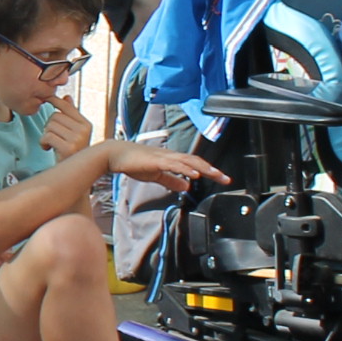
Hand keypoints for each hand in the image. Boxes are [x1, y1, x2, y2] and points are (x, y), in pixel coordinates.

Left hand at [40, 95, 91, 157]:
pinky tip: (48, 149)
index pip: (67, 107)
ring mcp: (77, 139)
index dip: (55, 101)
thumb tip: (66, 96)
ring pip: (50, 126)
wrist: (74, 173)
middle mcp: (84, 130)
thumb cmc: (71, 152)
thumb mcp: (73, 132)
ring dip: (45, 135)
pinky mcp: (69, 148)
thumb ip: (70, 115)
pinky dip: (43, 143)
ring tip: (51, 144)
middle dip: (48, 126)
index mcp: (86, 124)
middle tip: (52, 137)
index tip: (46, 98)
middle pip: (55, 116)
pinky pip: (47, 136)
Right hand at [108, 142, 228, 189]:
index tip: (222, 179)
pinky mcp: (156, 160)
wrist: (115, 154)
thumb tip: (187, 185)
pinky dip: (186, 169)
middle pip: (196, 161)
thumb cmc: (133, 163)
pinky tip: (194, 175)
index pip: (195, 164)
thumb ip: (171, 180)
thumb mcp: (156, 175)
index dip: (209, 171)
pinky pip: (174, 164)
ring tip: (216, 175)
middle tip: (226, 179)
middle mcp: (171, 156)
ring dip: (203, 168)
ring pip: (188, 161)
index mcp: (171, 159)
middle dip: (212, 170)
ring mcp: (164, 157)